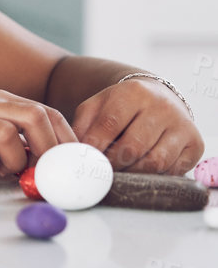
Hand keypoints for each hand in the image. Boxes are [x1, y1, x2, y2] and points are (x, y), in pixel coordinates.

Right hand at [0, 89, 75, 174]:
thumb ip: (12, 138)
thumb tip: (46, 164)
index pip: (49, 113)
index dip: (66, 140)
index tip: (70, 166)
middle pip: (36, 116)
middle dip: (49, 149)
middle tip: (44, 174)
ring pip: (9, 133)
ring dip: (14, 160)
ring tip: (3, 172)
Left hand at [72, 78, 204, 174]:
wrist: (158, 98)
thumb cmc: (121, 106)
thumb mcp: (97, 105)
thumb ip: (82, 124)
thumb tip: (71, 150)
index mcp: (133, 91)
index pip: (110, 124)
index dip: (95, 146)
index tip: (84, 160)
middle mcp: (161, 106)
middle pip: (133, 146)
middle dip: (113, 163)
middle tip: (101, 171)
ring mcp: (181, 125)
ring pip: (154, 161)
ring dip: (132, 173)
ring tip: (119, 172)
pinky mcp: (195, 143)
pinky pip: (173, 169)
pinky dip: (154, 176)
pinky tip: (141, 171)